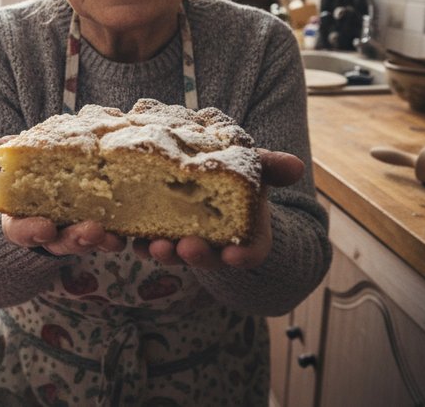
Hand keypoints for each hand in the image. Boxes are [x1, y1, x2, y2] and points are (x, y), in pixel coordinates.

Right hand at [0, 137, 126, 255]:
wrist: (50, 180)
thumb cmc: (30, 172)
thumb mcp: (14, 161)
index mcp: (21, 217)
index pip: (21, 230)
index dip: (31, 231)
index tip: (45, 228)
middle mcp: (49, 231)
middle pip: (59, 242)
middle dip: (75, 239)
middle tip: (91, 232)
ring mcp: (74, 234)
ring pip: (86, 243)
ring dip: (100, 242)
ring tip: (114, 237)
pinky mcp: (99, 231)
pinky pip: (110, 238)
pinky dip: (119, 237)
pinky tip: (130, 235)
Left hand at [133, 149, 304, 269]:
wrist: (206, 178)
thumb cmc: (234, 176)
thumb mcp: (254, 168)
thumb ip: (272, 167)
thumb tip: (297, 165)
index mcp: (246, 233)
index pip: (250, 252)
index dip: (244, 256)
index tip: (235, 255)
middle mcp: (217, 246)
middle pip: (209, 259)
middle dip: (197, 255)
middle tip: (186, 247)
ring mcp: (187, 244)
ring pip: (176, 255)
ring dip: (165, 253)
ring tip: (154, 245)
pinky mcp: (158, 236)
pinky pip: (148, 244)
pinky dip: (138, 243)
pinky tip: (127, 237)